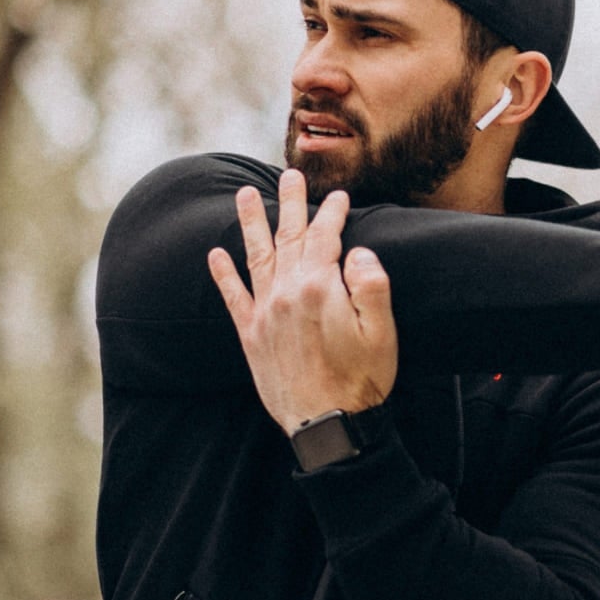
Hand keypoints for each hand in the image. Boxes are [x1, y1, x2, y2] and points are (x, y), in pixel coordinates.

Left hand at [207, 169, 397, 432]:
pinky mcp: (251, 335)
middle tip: (291, 175)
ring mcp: (265, 312)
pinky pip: (233, 297)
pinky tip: (216, 254)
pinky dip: (223, 274)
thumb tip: (357, 252)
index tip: (339, 196)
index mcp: (320, 287)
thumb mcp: (383, 331)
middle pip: (288, 237)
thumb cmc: (362, 380)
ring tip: (245, 194)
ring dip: (251, 223)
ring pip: (256, 256)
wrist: (327, 424)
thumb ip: (372, 285)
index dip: (333, 213)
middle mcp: (287, 292)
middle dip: (291, 204)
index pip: (325, 237)